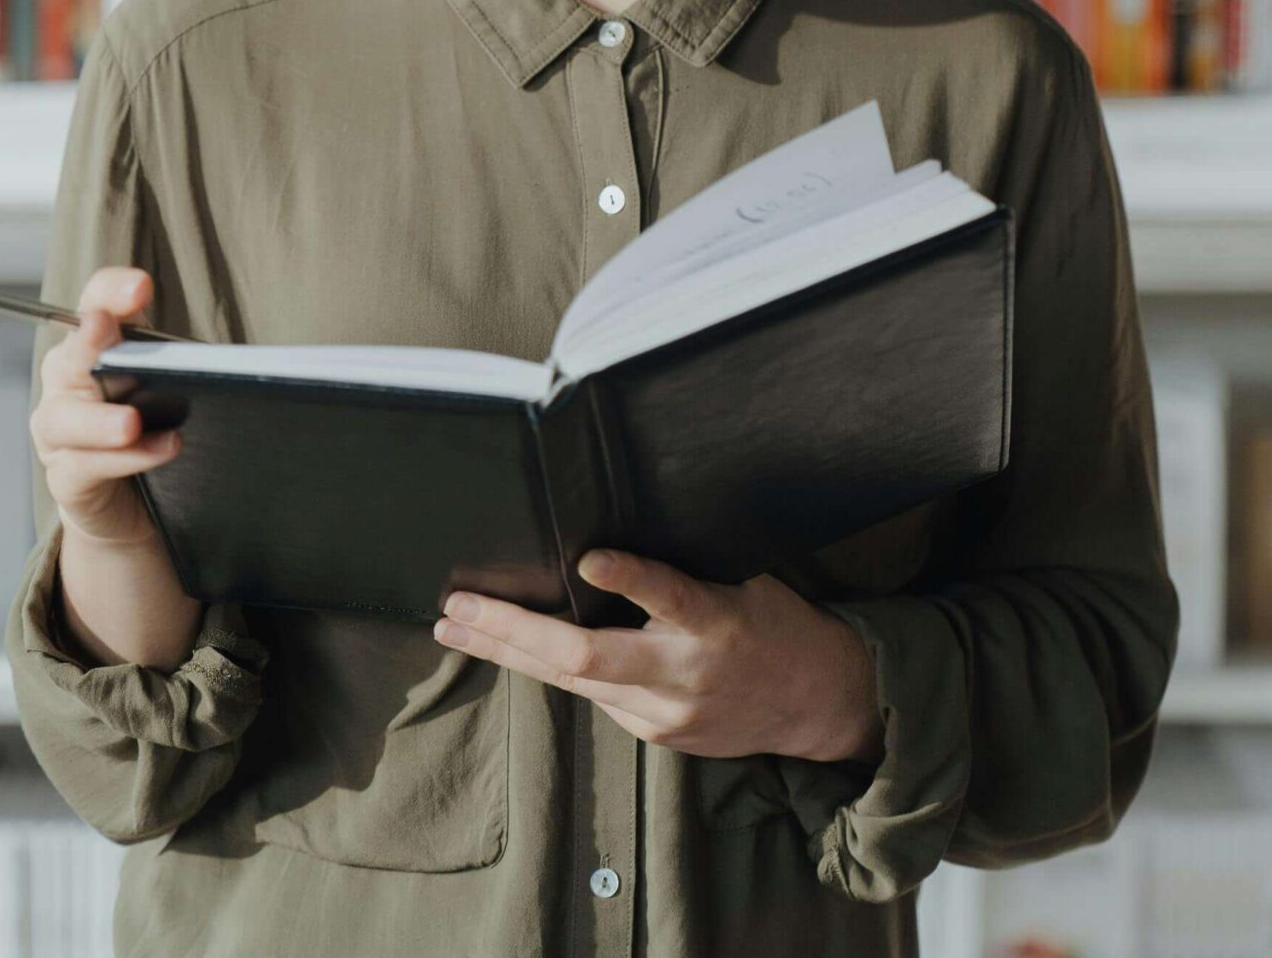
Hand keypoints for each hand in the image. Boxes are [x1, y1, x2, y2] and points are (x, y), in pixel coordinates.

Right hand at [30, 265, 182, 546]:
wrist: (130, 500)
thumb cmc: (150, 424)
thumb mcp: (165, 381)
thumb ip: (175, 362)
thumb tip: (219, 361)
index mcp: (92, 344)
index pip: (95, 301)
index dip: (112, 291)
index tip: (141, 287)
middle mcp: (65, 380)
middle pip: (70, 355)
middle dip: (88, 341)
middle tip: (104, 328)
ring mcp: (58, 430)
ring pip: (65, 419)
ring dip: (99, 420)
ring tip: (131, 422)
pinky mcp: (65, 477)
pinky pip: (85, 467)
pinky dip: (123, 460)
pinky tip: (159, 451)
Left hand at [434, 549, 885, 765]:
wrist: (816, 705)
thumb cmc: (776, 623)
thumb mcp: (744, 578)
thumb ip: (684, 569)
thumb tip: (611, 536)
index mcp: (715, 621)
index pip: (669, 596)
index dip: (628, 579)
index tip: (588, 559)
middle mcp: (684, 673)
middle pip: (588, 657)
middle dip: (513, 631)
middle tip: (459, 607)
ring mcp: (665, 713)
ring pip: (573, 682)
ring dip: (509, 653)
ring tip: (456, 627)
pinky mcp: (656, 735)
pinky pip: (593, 696)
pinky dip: (550, 669)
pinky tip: (506, 649)